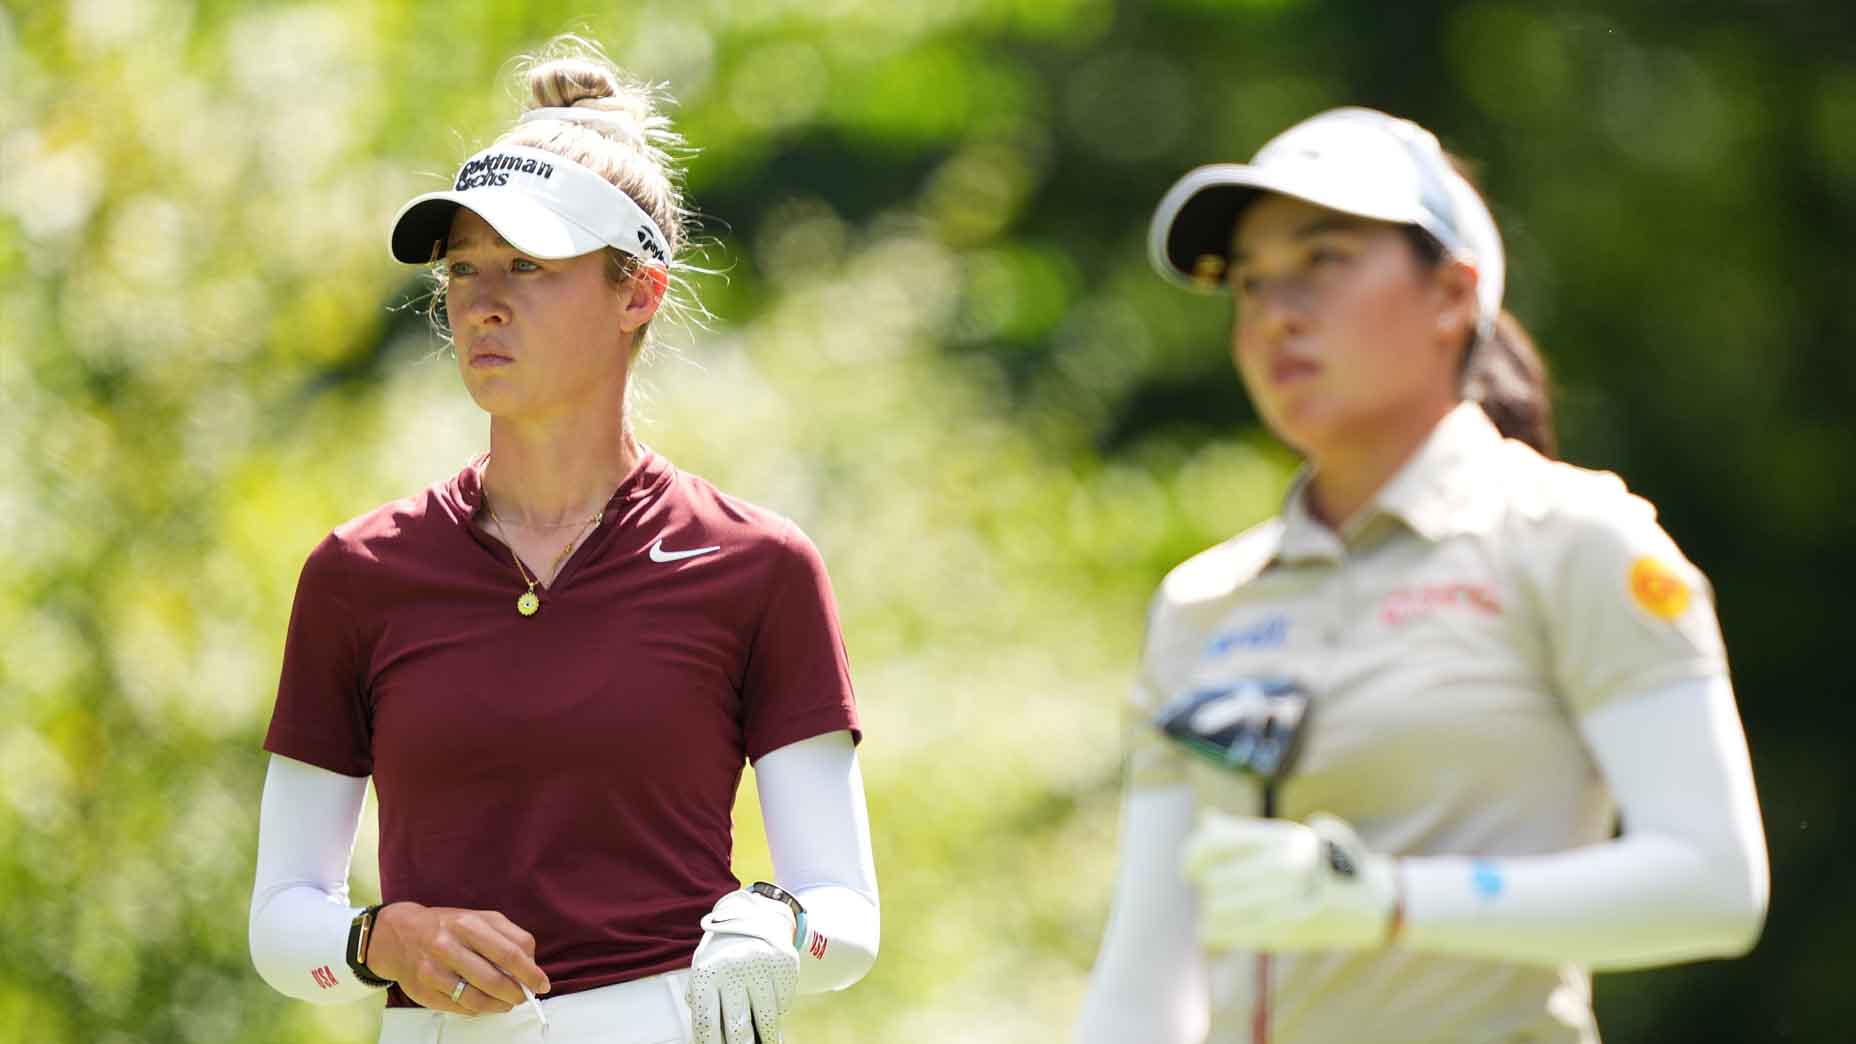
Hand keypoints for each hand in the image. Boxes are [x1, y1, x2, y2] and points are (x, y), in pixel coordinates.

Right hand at [364, 902, 550, 1013]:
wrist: (398, 935)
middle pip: (494, 980)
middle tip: (524, 996)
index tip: (542, 984)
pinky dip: (479, 1009)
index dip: (530, 973)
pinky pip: (460, 1008)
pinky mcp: (424, 993)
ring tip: (507, 1002)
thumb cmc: (448, 926)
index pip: (508, 953)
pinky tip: (484, 1002)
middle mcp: (448, 947)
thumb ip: (510, 937)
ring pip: (477, 999)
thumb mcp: (480, 918)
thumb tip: (531, 965)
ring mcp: (433, 972)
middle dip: (516, 993)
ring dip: (499, 1005)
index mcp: (467, 925)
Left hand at [686, 890, 799, 1043]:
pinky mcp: (785, 966)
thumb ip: (700, 1000)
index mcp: (707, 973)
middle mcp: (734, 969)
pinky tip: (774, 1014)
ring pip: (766, 1019)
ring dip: (766, 1039)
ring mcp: (762, 967)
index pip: (707, 1022)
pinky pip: (784, 1003)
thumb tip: (705, 1039)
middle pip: (738, 1026)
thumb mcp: (703, 969)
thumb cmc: (723, 953)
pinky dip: (779, 1012)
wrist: (754, 916)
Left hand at [1181, 811, 1399, 951]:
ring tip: (1211, 916)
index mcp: (1285, 836)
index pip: (1217, 842)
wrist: (1375, 906)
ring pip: (1221, 906)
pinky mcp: (1292, 928)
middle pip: (1217, 879)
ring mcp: (1290, 894)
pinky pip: (1235, 930)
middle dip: (1210, 890)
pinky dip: (1218, 932)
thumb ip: (1251, 833)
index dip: (1193, 855)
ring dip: (1212, 913)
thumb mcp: (1294, 842)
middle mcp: (1287, 860)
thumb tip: (1208, 821)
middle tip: (1210, 896)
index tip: (1188, 870)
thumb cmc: (1330, 868)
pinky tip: (1211, 932)